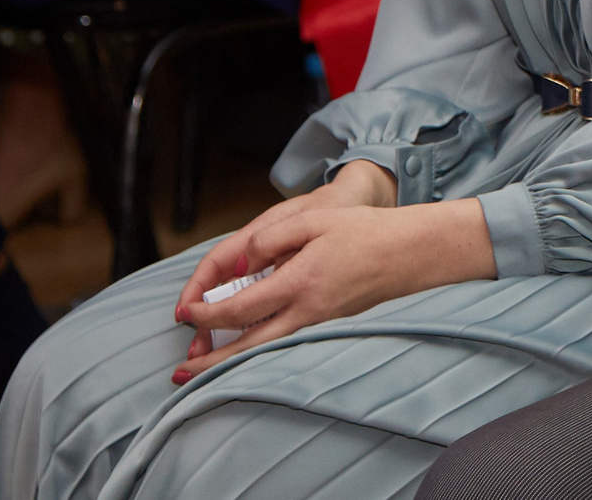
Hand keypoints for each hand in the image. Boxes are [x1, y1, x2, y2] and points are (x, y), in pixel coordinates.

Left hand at [172, 163, 492, 380]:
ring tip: (202, 371)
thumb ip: (270, 239)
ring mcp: (318, 322)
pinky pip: (283, 344)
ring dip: (230, 363)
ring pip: (264, 351)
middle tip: (180, 372)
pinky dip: (257, 352)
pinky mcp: (328, 324)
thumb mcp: (313, 220)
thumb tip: (236, 262)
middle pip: (246, 347)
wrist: (412, 252)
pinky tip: (245, 350)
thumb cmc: (364, 231)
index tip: (184, 312)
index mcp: (297, 283)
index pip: (237, 309)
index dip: (204, 314)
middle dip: (209, 362)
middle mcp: (305, 312)